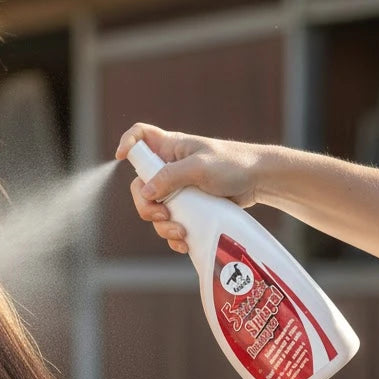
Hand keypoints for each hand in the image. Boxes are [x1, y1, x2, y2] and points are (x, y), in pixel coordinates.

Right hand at [115, 122, 270, 254]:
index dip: (127, 143)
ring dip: (162, 226)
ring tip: (181, 233)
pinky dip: (173, 236)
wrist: (259, 181)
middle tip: (162, 215)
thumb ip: (171, 176)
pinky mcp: (187, 208)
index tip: (120, 158)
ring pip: (153, 210)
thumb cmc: (233, 164)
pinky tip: (184, 242)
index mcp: (170, 148)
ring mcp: (177, 190)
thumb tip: (146, 192)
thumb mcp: (200, 167)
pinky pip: (170, 224)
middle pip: (139, 186)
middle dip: (146, 206)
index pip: (140, 136)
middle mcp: (169, 169)